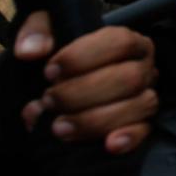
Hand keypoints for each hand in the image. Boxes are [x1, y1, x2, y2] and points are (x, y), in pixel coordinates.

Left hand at [14, 12, 157, 153]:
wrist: (59, 84)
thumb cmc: (59, 56)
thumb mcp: (47, 31)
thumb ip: (37, 31)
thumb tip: (30, 51)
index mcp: (127, 41)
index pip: (120, 42)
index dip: (85, 57)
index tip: (50, 71)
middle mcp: (142, 67)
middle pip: (129, 78)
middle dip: (84, 93)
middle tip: (50, 100)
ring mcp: (144, 96)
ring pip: (138, 105)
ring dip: (96, 120)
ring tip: (59, 127)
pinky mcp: (141, 125)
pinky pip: (144, 132)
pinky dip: (128, 138)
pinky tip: (108, 145)